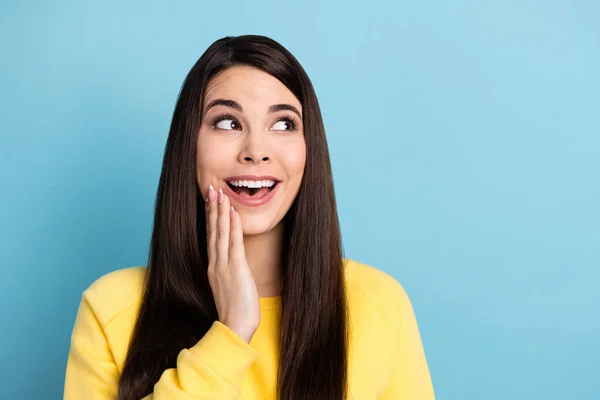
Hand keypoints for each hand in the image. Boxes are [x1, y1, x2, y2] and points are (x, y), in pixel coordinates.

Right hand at [205, 185, 259, 342]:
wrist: (234, 329)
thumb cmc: (235, 313)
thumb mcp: (231, 288)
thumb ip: (230, 274)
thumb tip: (236, 265)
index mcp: (213, 268)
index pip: (211, 237)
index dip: (210, 218)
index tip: (210, 202)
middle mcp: (215, 264)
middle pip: (212, 231)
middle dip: (212, 208)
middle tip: (211, 188)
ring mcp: (224, 266)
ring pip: (220, 233)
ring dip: (220, 212)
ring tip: (220, 193)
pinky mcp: (236, 270)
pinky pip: (234, 244)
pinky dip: (232, 227)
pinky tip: (232, 213)